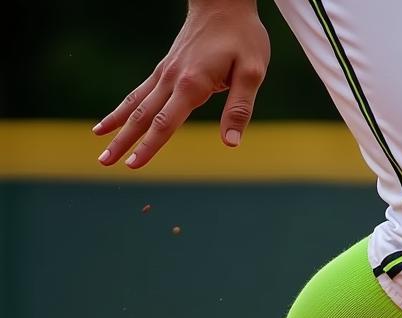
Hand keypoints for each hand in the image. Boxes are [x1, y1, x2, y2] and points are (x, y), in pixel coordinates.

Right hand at [93, 0, 269, 168]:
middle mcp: (172, 79)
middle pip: (142, 116)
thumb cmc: (242, 37)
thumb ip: (240, 108)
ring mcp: (165, 73)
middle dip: (122, 141)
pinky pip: (140, 91)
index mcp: (193, 84)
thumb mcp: (252, 73)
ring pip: (136, 103)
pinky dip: (124, 107)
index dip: (149, 146)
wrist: (223, 2)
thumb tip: (231, 142)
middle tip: (103, 162)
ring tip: (98, 142)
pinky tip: (111, 120)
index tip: (134, 165)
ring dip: (116, 125)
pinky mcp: (165, 69)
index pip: (166, 123)